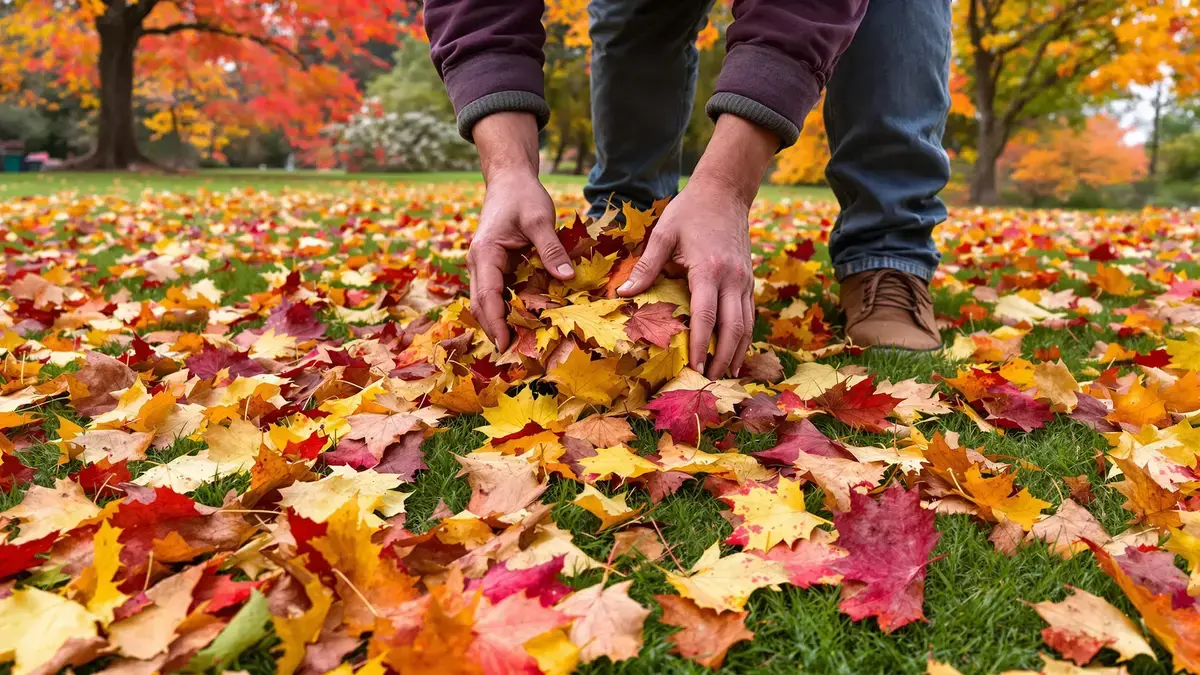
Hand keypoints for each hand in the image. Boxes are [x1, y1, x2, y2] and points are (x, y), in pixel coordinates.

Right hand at [468, 173, 573, 350]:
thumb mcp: (540, 219)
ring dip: (500, 322)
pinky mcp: (495, 265)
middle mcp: (479, 262)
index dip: (495, 322)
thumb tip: (565, 278)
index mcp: (485, 252)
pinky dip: (507, 308)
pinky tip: (524, 322)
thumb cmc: (523, 196)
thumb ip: (550, 249)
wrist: (510, 178)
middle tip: (514, 355)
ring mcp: (485, 265)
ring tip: (519, 345)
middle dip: (495, 329)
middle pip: (482, 304)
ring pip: (487, 301)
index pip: (487, 295)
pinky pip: (498, 292)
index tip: (505, 344)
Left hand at [615, 114, 777, 378]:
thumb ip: (646, 266)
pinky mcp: (749, 280)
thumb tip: (622, 294)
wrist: (725, 191)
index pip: (706, 315)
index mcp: (709, 269)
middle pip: (733, 327)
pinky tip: (736, 352)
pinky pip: (749, 314)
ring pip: (746, 324)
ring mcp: (744, 280)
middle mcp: (732, 278)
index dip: (701, 343)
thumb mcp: (663, 234)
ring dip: (738, 352)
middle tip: (710, 382)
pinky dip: (744, 336)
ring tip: (726, 376)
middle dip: (723, 357)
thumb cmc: (690, 211)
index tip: (694, 366)